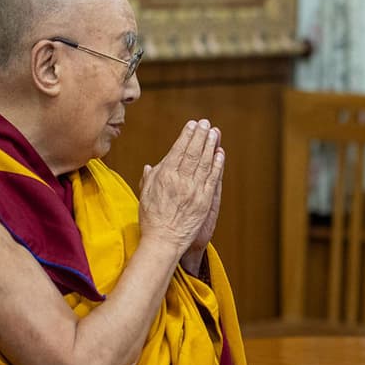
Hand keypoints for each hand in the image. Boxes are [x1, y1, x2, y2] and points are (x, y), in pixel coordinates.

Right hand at [138, 119, 223, 259]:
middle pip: (192, 153)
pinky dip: (217, 165)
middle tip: (205, 123)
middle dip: (200, 136)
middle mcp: (179, 180)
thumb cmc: (152, 218)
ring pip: (204, 163)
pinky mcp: (205, 200)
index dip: (186, 136)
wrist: (163, 240)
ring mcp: (193, 190)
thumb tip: (151, 166)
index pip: (177, 150)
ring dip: (210, 146)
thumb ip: (150, 178)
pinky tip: (220, 154)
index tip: (191, 125)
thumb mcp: (145, 194)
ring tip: (214, 133)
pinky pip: (212, 178)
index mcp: (163, 176)